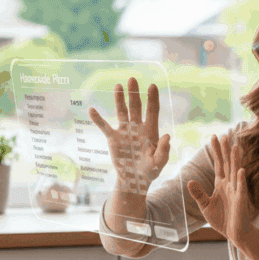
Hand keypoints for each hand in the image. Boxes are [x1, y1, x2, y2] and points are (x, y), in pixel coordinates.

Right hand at [89, 78, 169, 195]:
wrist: (135, 180)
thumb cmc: (150, 171)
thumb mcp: (159, 162)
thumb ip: (164, 150)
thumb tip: (167, 136)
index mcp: (151, 131)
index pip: (153, 111)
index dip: (153, 99)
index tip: (152, 85)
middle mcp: (138, 127)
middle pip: (136, 106)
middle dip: (134, 93)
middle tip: (132, 79)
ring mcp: (125, 131)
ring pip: (122, 112)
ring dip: (119, 99)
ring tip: (118, 86)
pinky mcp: (113, 138)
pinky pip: (104, 127)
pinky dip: (98, 119)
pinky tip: (91, 109)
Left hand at [187, 134, 251, 244]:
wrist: (235, 233)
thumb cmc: (222, 219)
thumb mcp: (205, 206)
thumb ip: (198, 193)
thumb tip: (189, 181)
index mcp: (221, 184)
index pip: (219, 164)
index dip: (216, 151)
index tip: (214, 137)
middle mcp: (230, 184)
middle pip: (227, 164)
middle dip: (225, 150)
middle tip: (224, 136)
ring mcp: (236, 191)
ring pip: (235, 172)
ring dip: (235, 159)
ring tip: (235, 147)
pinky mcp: (241, 201)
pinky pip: (241, 188)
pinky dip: (240, 180)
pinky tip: (239, 170)